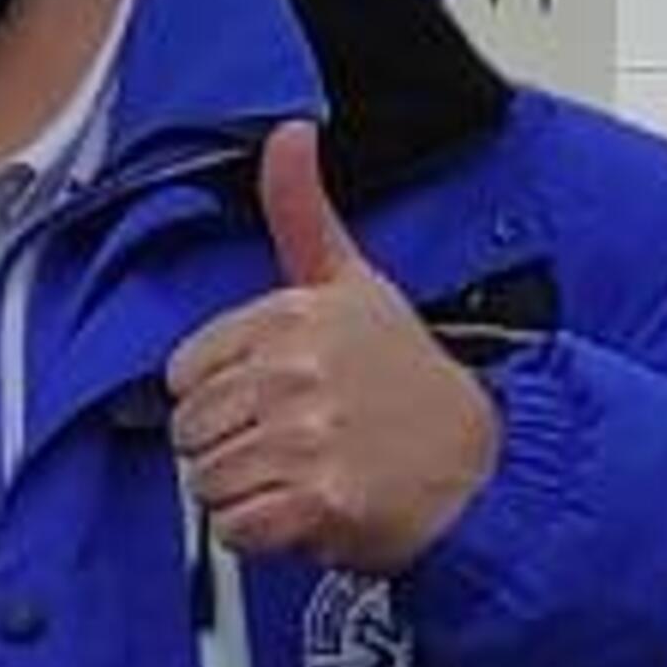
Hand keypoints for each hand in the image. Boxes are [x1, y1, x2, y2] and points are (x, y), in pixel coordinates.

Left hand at [171, 128, 504, 574]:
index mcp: (292, 316)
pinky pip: (235, 528)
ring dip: (245, 493)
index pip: (183, 371)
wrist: (482, 465)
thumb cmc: (410, 380)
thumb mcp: (355, 282)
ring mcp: (307, 437)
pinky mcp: (319, 500)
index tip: (267, 397)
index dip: (219, 393)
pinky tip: (304, 511)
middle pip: (189, 429)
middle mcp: (295, 372)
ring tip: (300, 475)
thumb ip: (302, 212)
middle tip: (287, 443)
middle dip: (228, 446)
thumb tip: (289, 133)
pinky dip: (261, 534)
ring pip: (206, 482)